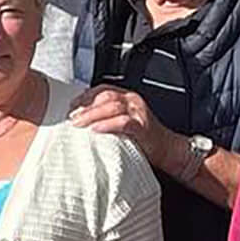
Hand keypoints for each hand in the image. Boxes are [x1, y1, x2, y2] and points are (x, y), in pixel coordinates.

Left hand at [70, 86, 185, 174]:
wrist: (168, 150)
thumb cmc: (143, 138)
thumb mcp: (124, 121)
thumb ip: (108, 116)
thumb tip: (82, 118)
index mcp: (128, 97)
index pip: (103, 90)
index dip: (85, 96)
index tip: (71, 106)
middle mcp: (133, 101)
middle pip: (105, 97)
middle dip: (86, 106)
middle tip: (71, 117)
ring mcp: (139, 113)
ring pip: (112, 107)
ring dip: (92, 115)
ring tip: (78, 123)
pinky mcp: (143, 127)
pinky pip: (123, 122)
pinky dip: (107, 125)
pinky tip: (95, 130)